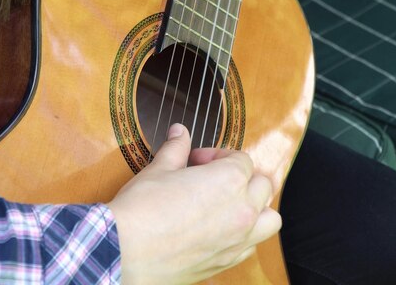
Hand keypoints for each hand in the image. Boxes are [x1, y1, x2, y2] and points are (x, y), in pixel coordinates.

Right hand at [107, 124, 281, 284]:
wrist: (125, 252)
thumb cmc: (141, 210)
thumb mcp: (158, 169)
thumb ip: (175, 149)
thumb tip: (179, 132)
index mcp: (229, 180)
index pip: (242, 160)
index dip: (218, 155)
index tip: (197, 160)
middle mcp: (242, 210)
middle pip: (262, 186)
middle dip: (242, 177)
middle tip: (213, 179)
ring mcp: (238, 240)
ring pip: (270, 219)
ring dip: (257, 207)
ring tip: (231, 204)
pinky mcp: (226, 262)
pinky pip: (252, 246)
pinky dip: (245, 235)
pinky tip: (222, 231)